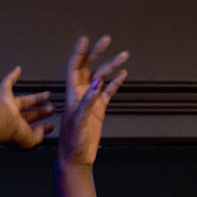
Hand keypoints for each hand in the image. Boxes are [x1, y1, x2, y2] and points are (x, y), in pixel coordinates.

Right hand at [0, 67, 53, 149]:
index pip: (32, 128)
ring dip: (37, 98)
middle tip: (51, 109)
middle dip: (41, 111)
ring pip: (25, 100)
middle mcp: (12, 118)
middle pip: (30, 113)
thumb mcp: (30, 140)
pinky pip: (7, 82)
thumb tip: (43, 130)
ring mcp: (7, 105)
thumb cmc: (10, 131)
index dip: (42, 127)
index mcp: (18, 130)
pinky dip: (12, 76)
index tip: (50, 125)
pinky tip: (18, 69)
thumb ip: (38, 136)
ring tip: (48, 95)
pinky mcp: (2, 93)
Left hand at [58, 35, 128, 168]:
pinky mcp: (99, 108)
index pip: (74, 66)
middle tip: (106, 39)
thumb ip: (87, 100)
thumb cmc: (72, 140)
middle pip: (89, 67)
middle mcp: (81, 93)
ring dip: (112, 66)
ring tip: (124, 55)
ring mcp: (91, 99)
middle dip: (97, 52)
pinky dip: (116, 82)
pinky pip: (109, 91)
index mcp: (72, 93)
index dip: (79, 52)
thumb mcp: (79, 119)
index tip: (85, 39)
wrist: (77, 157)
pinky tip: (123, 74)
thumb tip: (97, 81)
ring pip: (102, 77)